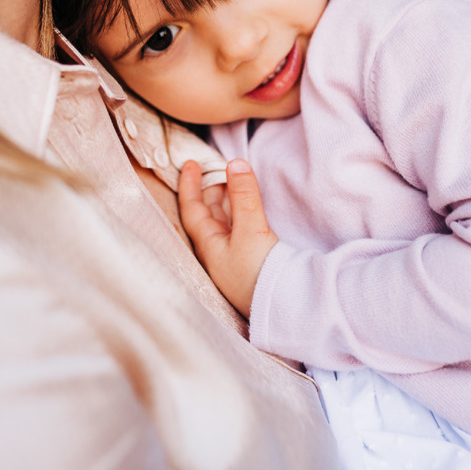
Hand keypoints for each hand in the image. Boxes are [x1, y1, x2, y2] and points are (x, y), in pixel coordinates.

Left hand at [179, 159, 278, 317]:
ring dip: (226, 199)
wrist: (282, 306)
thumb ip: (244, 196)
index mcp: (207, 244)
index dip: (189, 184)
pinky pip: (237, 228)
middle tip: (218, 169)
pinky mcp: (249, 260)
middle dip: (210, 189)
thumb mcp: (250, 230)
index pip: (191, 208)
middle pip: (207, 213)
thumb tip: (235, 163)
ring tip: (233, 181)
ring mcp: (232, 256)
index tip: (189, 163)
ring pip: (223, 220)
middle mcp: (216, 250)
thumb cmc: (258, 273)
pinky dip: (240, 211)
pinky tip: (247, 206)